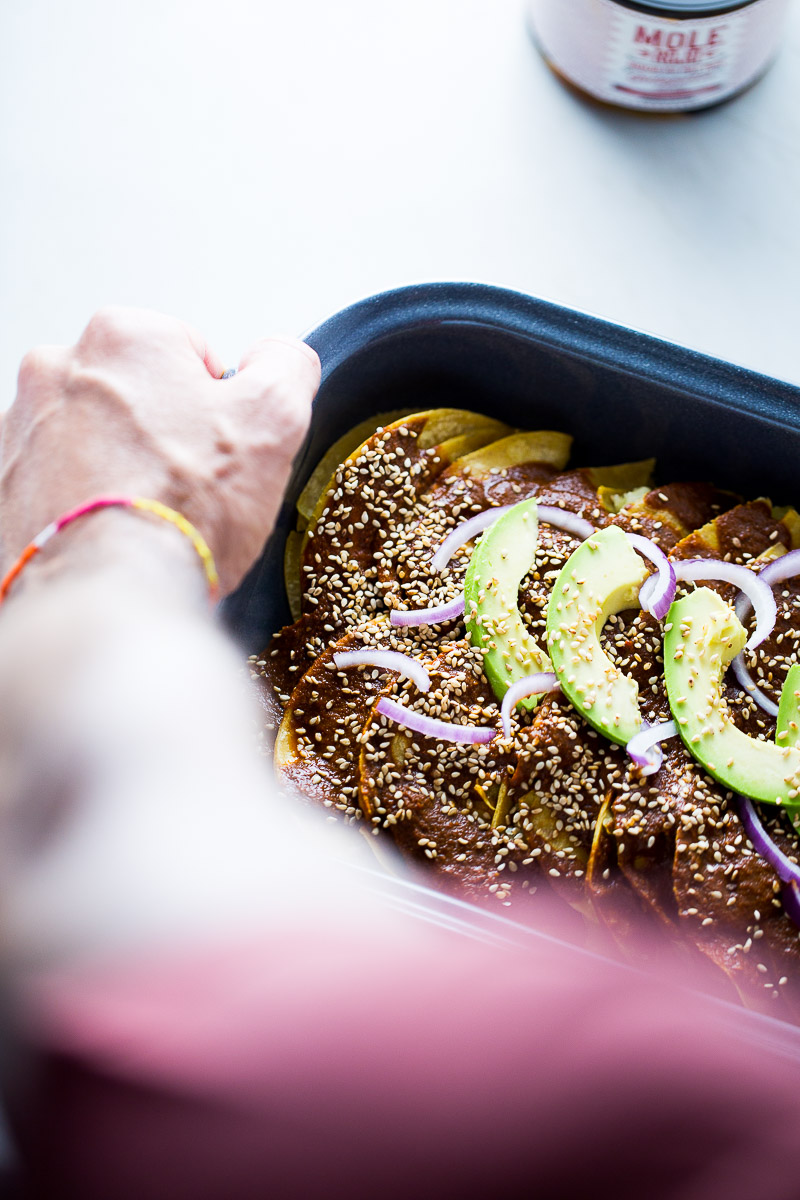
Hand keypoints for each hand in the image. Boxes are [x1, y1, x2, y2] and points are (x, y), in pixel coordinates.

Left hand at [0, 307, 319, 593]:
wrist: (106, 595)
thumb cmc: (183, 508)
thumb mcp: (274, 421)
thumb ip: (285, 366)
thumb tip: (279, 355)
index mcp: (125, 337)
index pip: (189, 355)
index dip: (217, 408)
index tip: (219, 453)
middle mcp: (55, 369)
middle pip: (132, 394)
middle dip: (160, 433)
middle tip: (185, 490)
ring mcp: (18, 429)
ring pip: (88, 439)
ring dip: (115, 469)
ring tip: (142, 521)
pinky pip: (51, 485)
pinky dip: (76, 505)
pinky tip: (104, 537)